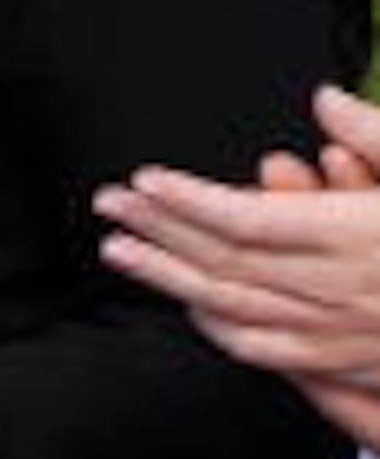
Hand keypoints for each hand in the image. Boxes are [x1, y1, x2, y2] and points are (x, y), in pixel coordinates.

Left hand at [99, 85, 379, 440]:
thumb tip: (324, 98)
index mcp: (359, 236)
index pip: (248, 219)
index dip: (187, 200)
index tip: (142, 179)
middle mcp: (340, 289)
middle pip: (224, 261)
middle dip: (157, 231)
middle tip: (105, 204)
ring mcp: (341, 331)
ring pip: (233, 307)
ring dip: (168, 278)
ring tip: (118, 249)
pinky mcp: (348, 359)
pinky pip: (266, 350)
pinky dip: (218, 327)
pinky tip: (187, 306)